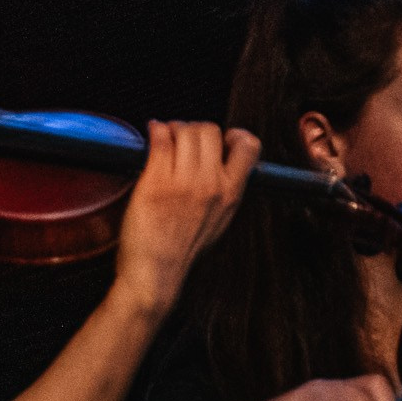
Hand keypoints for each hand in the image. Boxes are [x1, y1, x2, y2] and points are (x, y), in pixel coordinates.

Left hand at [111, 121, 261, 317]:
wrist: (156, 272)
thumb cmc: (183, 249)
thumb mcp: (219, 220)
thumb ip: (223, 191)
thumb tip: (222, 166)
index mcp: (231, 193)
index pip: (248, 146)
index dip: (234, 135)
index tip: (222, 137)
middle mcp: (210, 184)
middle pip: (209, 130)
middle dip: (194, 129)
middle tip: (182, 138)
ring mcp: (183, 181)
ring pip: (184, 130)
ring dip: (172, 128)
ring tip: (165, 137)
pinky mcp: (155, 181)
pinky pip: (159, 140)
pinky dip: (155, 130)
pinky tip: (152, 133)